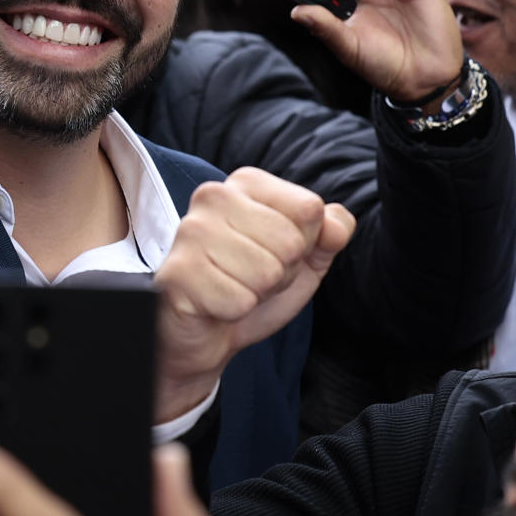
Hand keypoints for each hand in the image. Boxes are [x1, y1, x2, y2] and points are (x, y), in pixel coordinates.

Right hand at [153, 168, 353, 421]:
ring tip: (233, 288)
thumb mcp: (304, 258)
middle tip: (250, 277)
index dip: (303, 245)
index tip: (272, 253)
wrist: (205, 332)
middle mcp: (214, 196)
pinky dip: (235, 312)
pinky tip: (215, 304)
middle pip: (290, 242)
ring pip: (266, 273)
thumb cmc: (252, 285)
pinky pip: (239, 301)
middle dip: (281, 273)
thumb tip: (337, 227)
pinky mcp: (178, 272)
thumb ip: (330, 234)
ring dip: (257, 294)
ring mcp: (191, 232)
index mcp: (246, 183)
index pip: (310, 210)